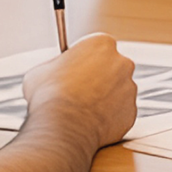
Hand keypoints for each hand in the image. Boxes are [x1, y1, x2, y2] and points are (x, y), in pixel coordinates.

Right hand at [22, 33, 138, 148]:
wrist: (62, 128)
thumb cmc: (49, 96)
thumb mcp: (41, 70)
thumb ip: (55, 66)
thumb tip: (53, 73)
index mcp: (101, 43)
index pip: (95, 47)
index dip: (82, 60)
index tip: (74, 70)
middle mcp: (122, 62)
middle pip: (111, 67)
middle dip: (97, 77)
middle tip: (78, 90)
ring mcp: (129, 89)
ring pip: (117, 91)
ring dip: (103, 98)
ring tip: (81, 110)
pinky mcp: (131, 113)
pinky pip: (119, 113)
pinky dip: (107, 118)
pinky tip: (89, 123)